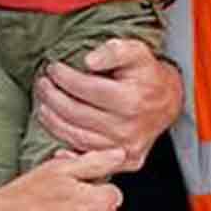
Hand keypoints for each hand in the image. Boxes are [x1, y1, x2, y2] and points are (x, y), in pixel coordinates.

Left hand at [33, 39, 181, 169]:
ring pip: (77, 137)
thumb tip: (90, 61)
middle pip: (77, 114)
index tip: (53, 68)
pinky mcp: (125, 160)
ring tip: (42, 104)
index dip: (64, 77)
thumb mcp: (136, 52)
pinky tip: (54, 129)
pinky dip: (65, 145)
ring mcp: (126, 147)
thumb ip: (114, 50)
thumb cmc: (147, 75)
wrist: (168, 101)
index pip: (86, 89)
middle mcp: (129, 127)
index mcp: (132, 100)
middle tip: (42, 84)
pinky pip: (88, 155)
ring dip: (53, 121)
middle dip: (52, 97)